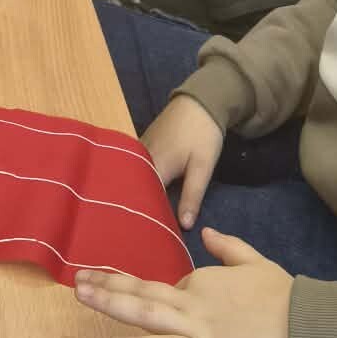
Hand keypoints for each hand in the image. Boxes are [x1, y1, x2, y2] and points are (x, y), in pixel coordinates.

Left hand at [75, 228, 291, 337]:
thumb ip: (228, 247)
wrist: (307, 326)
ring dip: (111, 304)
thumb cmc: (283, 298)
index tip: (103, 282)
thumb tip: (205, 231)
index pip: (158, 287)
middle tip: (75, 281)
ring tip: (82, 295)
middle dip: (106, 286)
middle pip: (141, 293)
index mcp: (201, 282)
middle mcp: (191, 302)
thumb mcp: (255, 262)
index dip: (129, 285)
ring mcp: (195, 330)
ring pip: (146, 314)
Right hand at [141, 97, 222, 227]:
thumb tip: (183, 227)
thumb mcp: (202, 167)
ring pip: (133, 180)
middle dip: (136, 209)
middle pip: (134, 190)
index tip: (145, 236)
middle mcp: (140, 159)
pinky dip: (139, 182)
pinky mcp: (142, 146)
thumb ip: (192, 196)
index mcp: (154, 167)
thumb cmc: (202, 135)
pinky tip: (143, 196)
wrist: (200, 101)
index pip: (142, 199)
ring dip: (136, 195)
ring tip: (138, 219)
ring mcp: (139, 151)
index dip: (144, 218)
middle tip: (139, 232)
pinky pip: (136, 169)